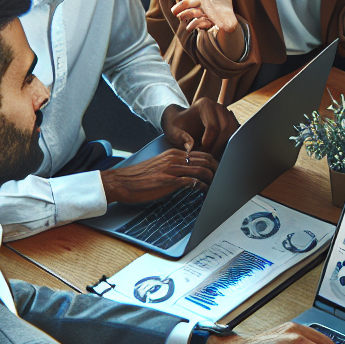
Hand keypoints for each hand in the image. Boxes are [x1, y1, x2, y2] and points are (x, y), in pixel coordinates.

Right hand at [100, 149, 217, 204]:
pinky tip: (204, 190)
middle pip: (205, 159)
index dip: (213, 162)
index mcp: (173, 153)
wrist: (120, 182)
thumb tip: (190, 174)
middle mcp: (174, 158)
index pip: (201, 154)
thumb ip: (175, 166)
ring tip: (218, 184)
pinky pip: (191, 181)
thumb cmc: (139, 177)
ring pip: (201, 168)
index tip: (219, 170)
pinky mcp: (168, 181)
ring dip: (212, 177)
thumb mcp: (160, 166)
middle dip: (218, 168)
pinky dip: (201, 186)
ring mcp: (171, 169)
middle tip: (224, 177)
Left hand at [161, 102, 237, 155]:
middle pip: (227, 128)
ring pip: (234, 131)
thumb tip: (191, 146)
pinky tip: (217, 151)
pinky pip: (235, 133)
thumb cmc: (177, 126)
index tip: (200, 152)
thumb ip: (180, 137)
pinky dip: (228, 144)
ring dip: (225, 145)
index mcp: (205, 105)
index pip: (213, 126)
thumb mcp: (172, 131)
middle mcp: (219, 107)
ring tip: (212, 154)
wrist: (182, 122)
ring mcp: (227, 113)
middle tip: (208, 157)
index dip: (208, 143)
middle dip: (218, 146)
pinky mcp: (231, 121)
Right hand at [171, 0, 238, 34]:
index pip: (184, 4)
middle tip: (187, 12)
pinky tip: (207, 22)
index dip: (178, 7)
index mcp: (197, 1)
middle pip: (184, 14)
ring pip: (191, 21)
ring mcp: (203, 19)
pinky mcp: (210, 26)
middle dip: (183, 13)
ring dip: (192, 17)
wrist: (231, 12)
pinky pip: (201, 27)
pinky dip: (200, 24)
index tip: (173, 10)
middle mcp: (198, 11)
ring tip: (198, 14)